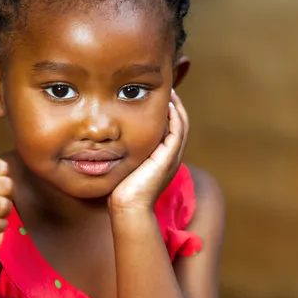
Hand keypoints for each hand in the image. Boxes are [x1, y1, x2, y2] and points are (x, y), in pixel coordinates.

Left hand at [108, 90, 188, 211]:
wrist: (127, 207)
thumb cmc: (122, 191)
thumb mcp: (126, 165)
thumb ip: (127, 152)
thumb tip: (114, 140)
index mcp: (164, 158)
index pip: (172, 130)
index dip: (170, 113)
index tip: (161, 99)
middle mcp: (171, 157)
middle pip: (181, 125)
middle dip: (176, 106)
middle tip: (170, 90)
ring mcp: (172, 158)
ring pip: (182, 126)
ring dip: (178, 108)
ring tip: (171, 93)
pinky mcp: (168, 158)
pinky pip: (178, 132)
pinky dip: (176, 117)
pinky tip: (169, 105)